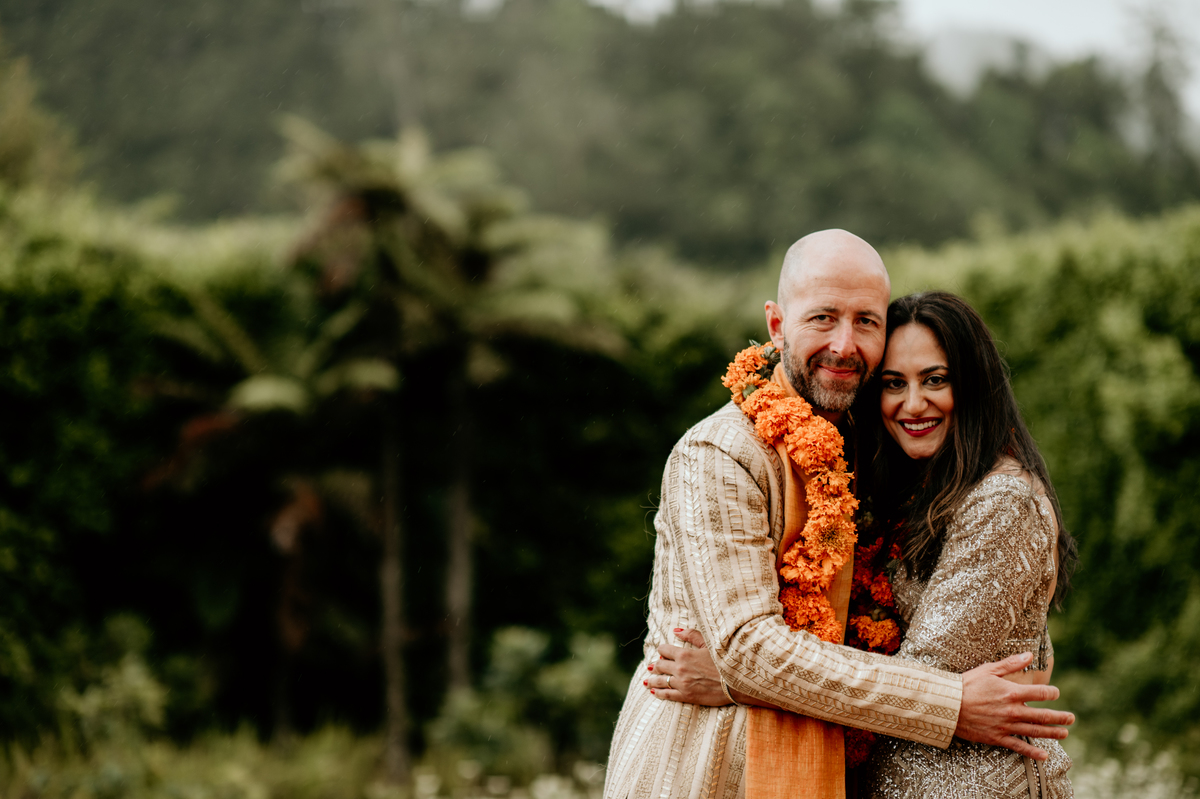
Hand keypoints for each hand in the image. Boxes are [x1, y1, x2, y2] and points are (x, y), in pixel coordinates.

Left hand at [645, 629, 732, 705]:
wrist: (735, 682)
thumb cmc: (724, 661)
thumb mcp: (708, 644)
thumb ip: (691, 635)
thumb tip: (676, 630)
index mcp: (684, 654)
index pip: (664, 650)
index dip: (662, 650)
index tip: (662, 652)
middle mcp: (680, 669)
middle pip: (660, 666)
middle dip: (655, 665)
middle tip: (652, 666)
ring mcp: (682, 684)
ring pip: (660, 681)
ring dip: (652, 680)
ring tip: (647, 681)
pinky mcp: (686, 696)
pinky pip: (667, 695)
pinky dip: (658, 693)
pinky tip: (653, 692)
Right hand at [956, 652, 1075, 759]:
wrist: (947, 704)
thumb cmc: (966, 684)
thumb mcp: (988, 670)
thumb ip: (1011, 664)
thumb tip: (1029, 655)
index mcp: (1011, 692)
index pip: (1040, 693)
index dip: (1051, 693)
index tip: (1055, 693)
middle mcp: (1012, 710)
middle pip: (1043, 715)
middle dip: (1060, 717)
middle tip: (1071, 718)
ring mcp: (1006, 726)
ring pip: (1035, 731)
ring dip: (1053, 733)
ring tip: (1064, 733)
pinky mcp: (997, 737)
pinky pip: (1019, 746)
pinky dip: (1033, 752)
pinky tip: (1044, 755)